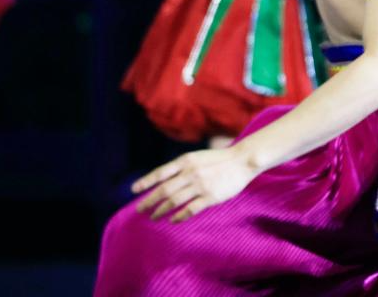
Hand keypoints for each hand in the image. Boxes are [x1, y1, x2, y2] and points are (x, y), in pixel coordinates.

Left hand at [132, 145, 256, 222]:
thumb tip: (163, 181)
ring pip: (174, 201)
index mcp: (186, 161)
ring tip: (154, 217)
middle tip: (140, 210)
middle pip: (164, 190)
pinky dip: (179, 216)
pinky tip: (173, 220)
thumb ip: (182, 168)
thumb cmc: (219, 159)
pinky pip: (190, 210)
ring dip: (161, 211)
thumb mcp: (198, 157)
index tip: (134, 190)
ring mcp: (200, 185)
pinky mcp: (210, 197)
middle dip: (149, 201)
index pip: (161, 172)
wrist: (242, 160)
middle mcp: (190, 172)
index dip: (146, 182)